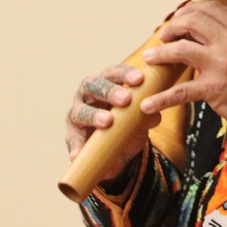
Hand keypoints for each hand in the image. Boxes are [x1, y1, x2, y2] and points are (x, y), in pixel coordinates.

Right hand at [64, 64, 160, 180]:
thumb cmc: (125, 123)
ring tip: (107, 122)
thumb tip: (155, 115)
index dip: (124, 74)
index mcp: (105, 83)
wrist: (113, 150)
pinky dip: (76, 147)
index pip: (113, 73)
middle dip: (109, 90)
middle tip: (126, 99)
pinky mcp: (72, 136)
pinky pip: (72, 141)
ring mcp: (77, 115)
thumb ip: (146, 115)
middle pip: (92, 85)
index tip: (139, 79)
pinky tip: (78, 154)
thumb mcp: (138, 119)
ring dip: (94, 115)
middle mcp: (87, 95)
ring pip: (79, 111)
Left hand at [139, 1, 226, 125]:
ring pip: (180, 49)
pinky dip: (161, 98)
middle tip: (163, 35)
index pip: (211, 9)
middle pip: (192, 22)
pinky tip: (148, 104)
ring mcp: (220, 64)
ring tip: (151, 58)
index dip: (190, 10)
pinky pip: (181, 91)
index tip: (180, 16)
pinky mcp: (213, 88)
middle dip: (172, 26)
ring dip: (160, 53)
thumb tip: (212, 31)